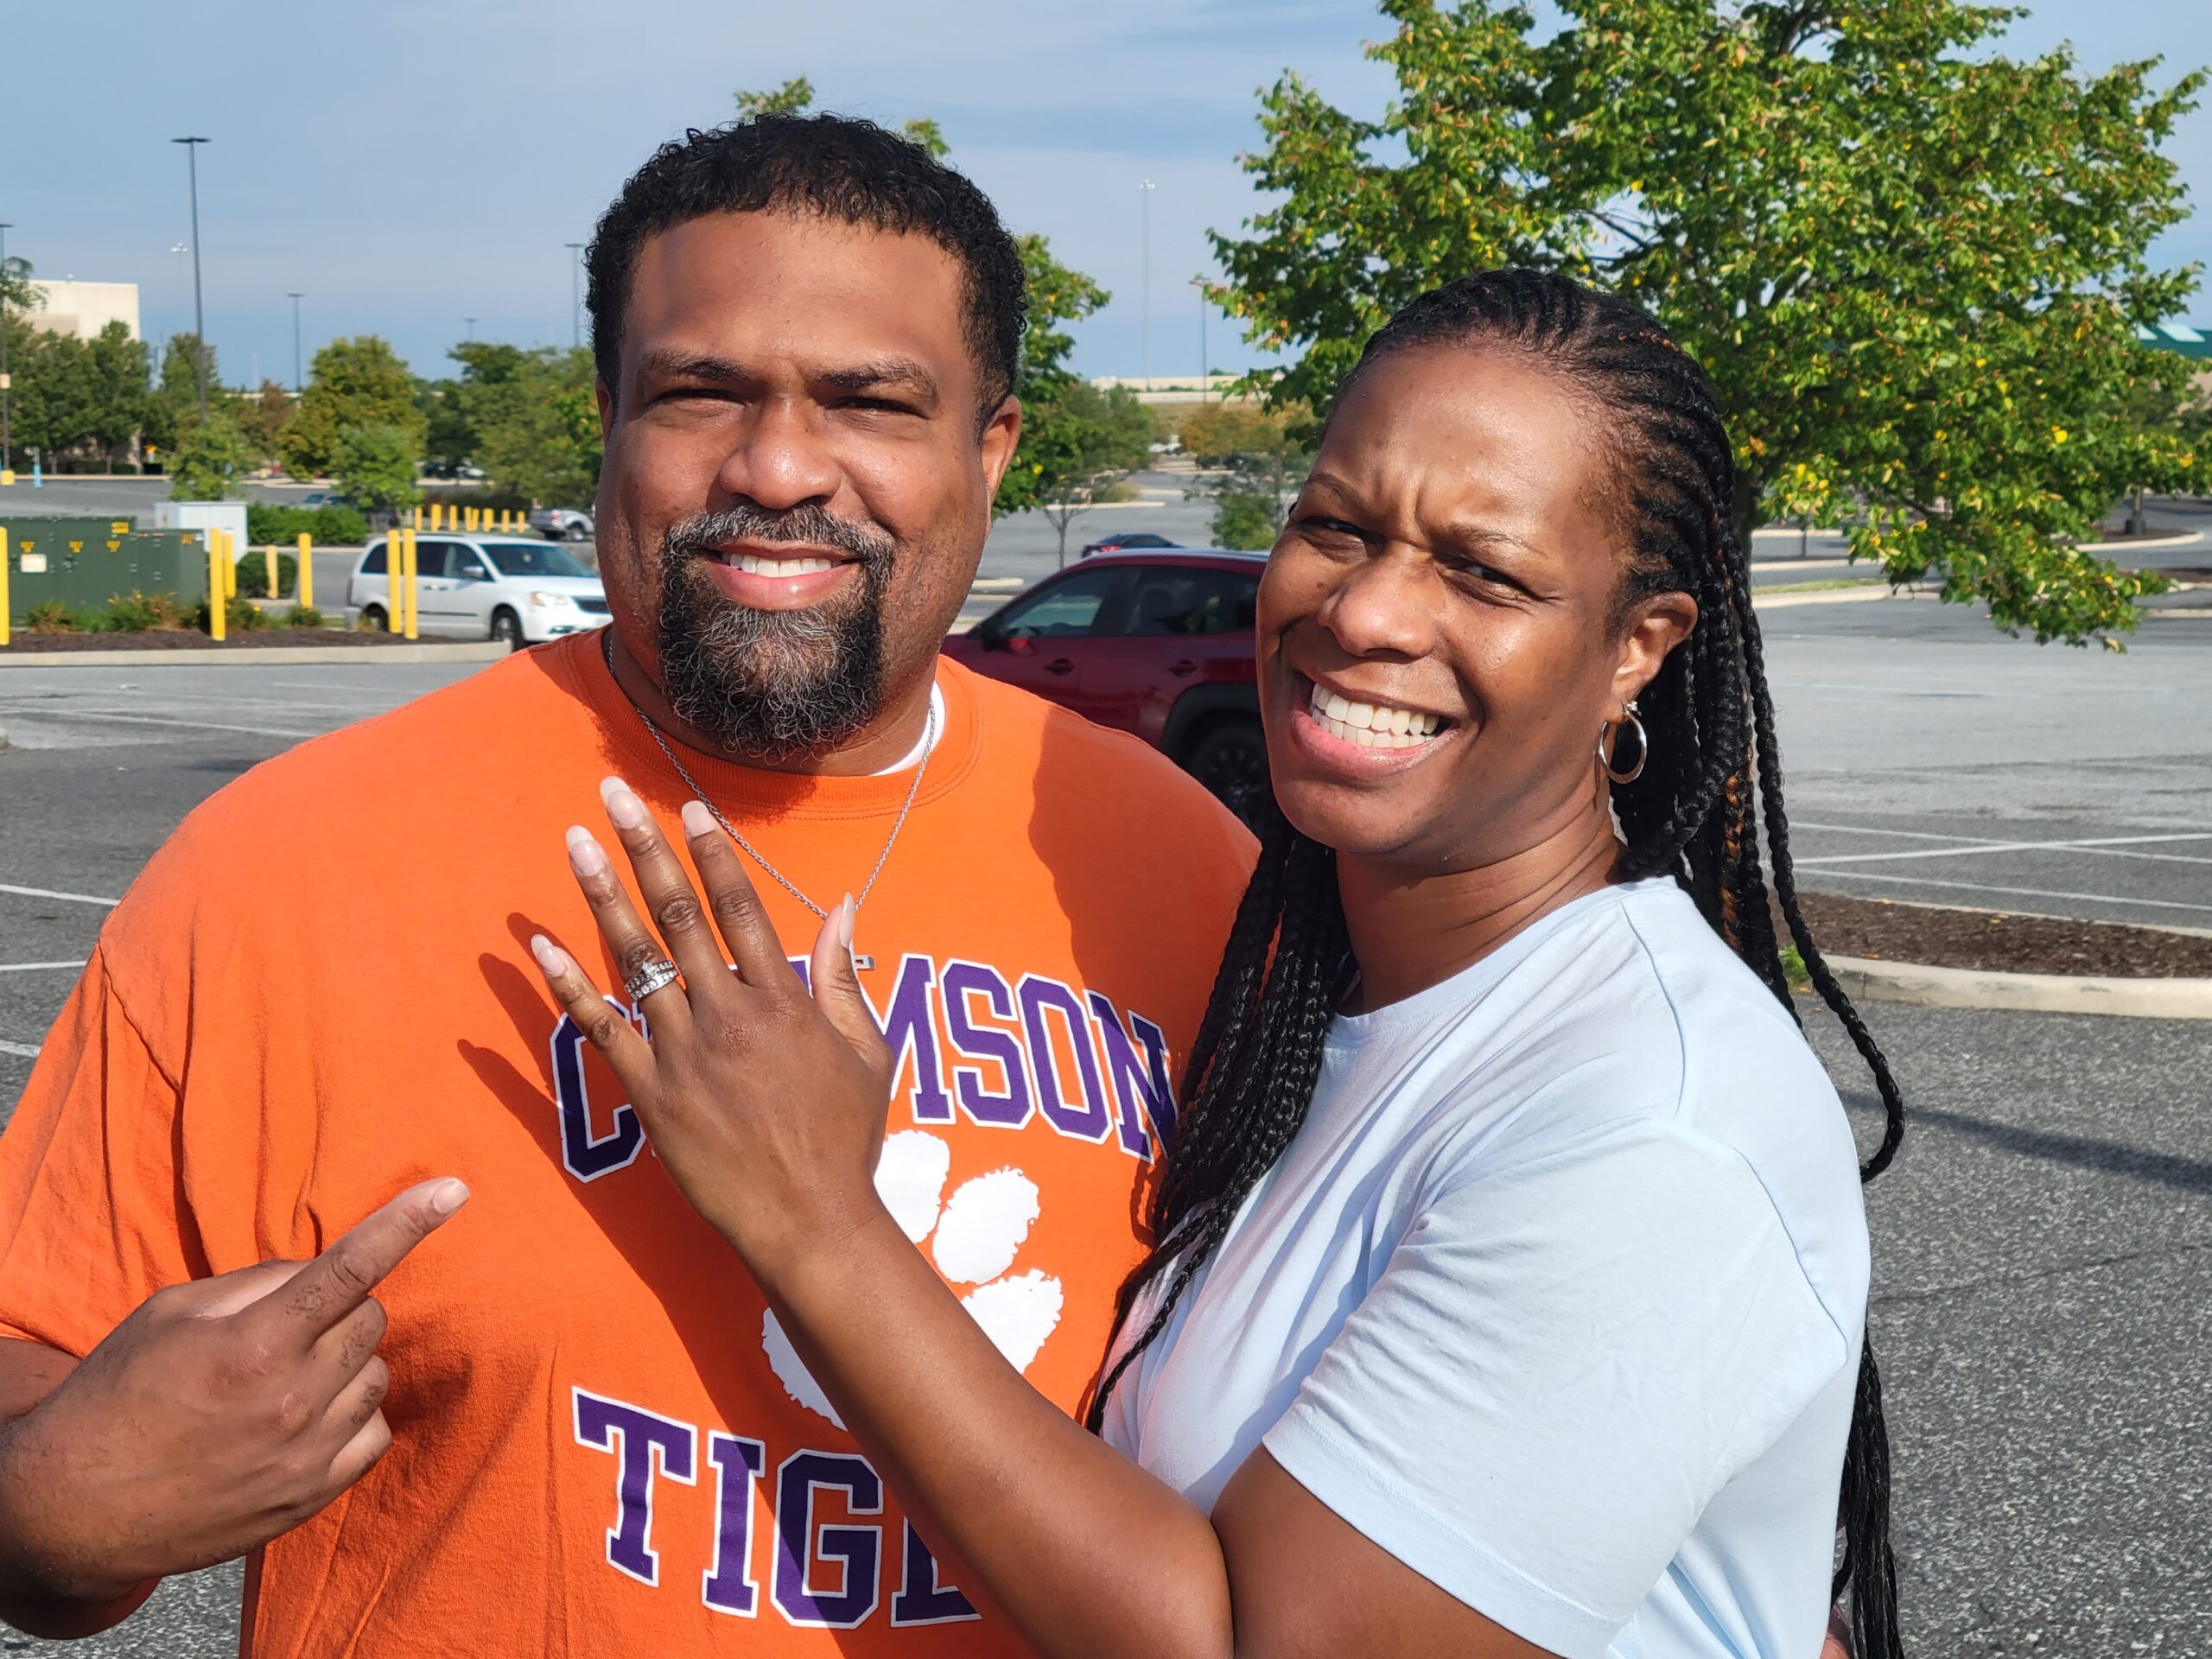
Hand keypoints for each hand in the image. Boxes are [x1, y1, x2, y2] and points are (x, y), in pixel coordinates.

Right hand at [0, 1180, 467, 1601]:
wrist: (74, 1510)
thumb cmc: (115, 1398)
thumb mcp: (168, 1316)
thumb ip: (253, 1285)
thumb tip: (318, 1269)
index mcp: (254, 1344)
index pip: (349, 1268)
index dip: (406, 1223)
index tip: (454, 1189)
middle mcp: (292, 1399)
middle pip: (371, 1318)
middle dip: (340, 1308)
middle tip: (287, 1326)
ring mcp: (307, 1454)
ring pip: (378, 1374)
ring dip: (347, 1363)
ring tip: (283, 1379)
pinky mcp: (311, 1496)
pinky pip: (375, 1433)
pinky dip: (353, 1416)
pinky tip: (305, 1419)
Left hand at [529, 778, 894, 1274]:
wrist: (810, 1221)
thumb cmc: (846, 1139)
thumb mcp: (867, 1051)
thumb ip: (846, 977)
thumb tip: (845, 906)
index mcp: (785, 1002)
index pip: (741, 908)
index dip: (712, 854)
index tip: (686, 809)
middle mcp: (730, 1016)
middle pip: (679, 915)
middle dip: (643, 848)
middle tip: (610, 794)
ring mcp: (684, 1055)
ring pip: (635, 959)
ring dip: (600, 895)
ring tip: (574, 843)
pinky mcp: (650, 1096)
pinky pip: (600, 1030)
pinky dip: (567, 985)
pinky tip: (538, 945)